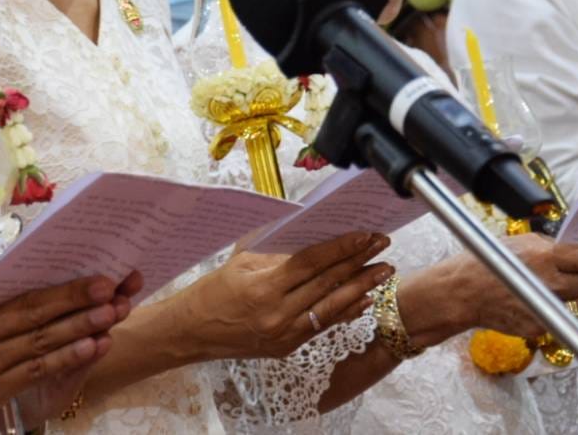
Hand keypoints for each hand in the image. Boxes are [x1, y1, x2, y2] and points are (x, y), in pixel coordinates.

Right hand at [0, 271, 142, 421]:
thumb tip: (20, 260)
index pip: (27, 300)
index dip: (65, 291)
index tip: (97, 278)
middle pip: (41, 321)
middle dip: (82, 306)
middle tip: (116, 292)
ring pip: (44, 347)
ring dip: (82, 332)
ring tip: (113, 318)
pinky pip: (35, 373)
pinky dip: (65, 360)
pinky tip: (91, 349)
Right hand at [173, 232, 393, 360]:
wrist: (193, 332)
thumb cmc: (213, 290)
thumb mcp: (240, 260)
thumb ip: (275, 248)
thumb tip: (308, 229)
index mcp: (263, 287)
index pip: (312, 263)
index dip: (341, 248)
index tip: (364, 235)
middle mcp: (278, 313)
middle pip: (327, 284)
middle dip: (359, 263)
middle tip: (383, 246)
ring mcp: (285, 334)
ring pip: (332, 308)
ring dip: (362, 288)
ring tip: (384, 271)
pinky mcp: (288, 347)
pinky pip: (322, 326)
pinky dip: (345, 311)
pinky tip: (364, 299)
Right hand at [450, 234, 577, 340]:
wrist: (461, 292)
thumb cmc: (483, 261)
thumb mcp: (516, 240)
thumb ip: (546, 246)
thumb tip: (567, 251)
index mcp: (548, 256)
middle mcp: (551, 282)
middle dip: (574, 280)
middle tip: (559, 276)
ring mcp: (545, 307)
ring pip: (570, 303)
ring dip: (561, 297)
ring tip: (537, 290)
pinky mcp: (539, 326)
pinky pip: (552, 318)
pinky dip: (543, 312)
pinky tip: (524, 303)